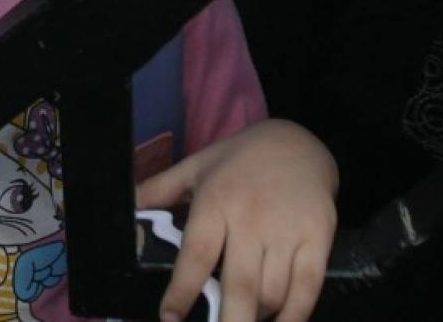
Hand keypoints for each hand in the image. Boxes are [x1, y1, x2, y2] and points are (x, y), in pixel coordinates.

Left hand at [137, 120, 337, 321]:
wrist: (300, 140)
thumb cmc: (240, 159)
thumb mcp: (196, 166)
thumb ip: (160, 190)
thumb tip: (125, 207)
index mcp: (216, 201)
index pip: (195, 255)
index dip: (182, 292)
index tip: (169, 319)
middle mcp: (251, 219)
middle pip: (239, 285)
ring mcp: (287, 231)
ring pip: (271, 294)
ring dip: (256, 320)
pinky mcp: (317, 239)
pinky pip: (307, 289)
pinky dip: (294, 317)